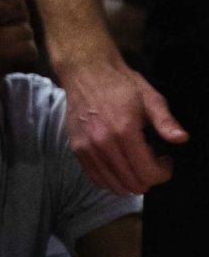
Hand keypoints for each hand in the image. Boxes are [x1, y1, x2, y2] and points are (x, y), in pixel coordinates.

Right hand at [61, 57, 188, 194]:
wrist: (85, 71)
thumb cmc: (120, 83)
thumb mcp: (150, 98)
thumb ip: (165, 121)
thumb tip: (181, 138)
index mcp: (124, 131)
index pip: (148, 173)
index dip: (163, 173)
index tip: (165, 159)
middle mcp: (102, 143)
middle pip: (133, 184)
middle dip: (149, 177)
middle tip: (151, 159)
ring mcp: (87, 147)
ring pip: (115, 186)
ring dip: (130, 179)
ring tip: (133, 159)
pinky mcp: (76, 148)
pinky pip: (96, 179)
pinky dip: (112, 178)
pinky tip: (119, 162)